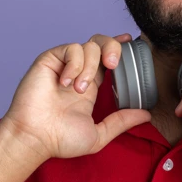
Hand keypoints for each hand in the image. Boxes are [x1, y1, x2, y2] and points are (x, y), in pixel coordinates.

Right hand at [1, 32, 151, 161]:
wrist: (35, 137)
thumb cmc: (60, 140)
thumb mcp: (99, 134)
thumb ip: (122, 122)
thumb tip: (146, 116)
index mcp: (90, 86)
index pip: (106, 59)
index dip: (119, 48)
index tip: (130, 41)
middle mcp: (78, 72)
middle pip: (100, 44)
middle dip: (112, 48)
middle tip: (113, 65)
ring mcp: (64, 65)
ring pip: (88, 46)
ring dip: (89, 67)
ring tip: (78, 89)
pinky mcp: (50, 60)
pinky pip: (71, 49)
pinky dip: (74, 64)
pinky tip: (66, 82)